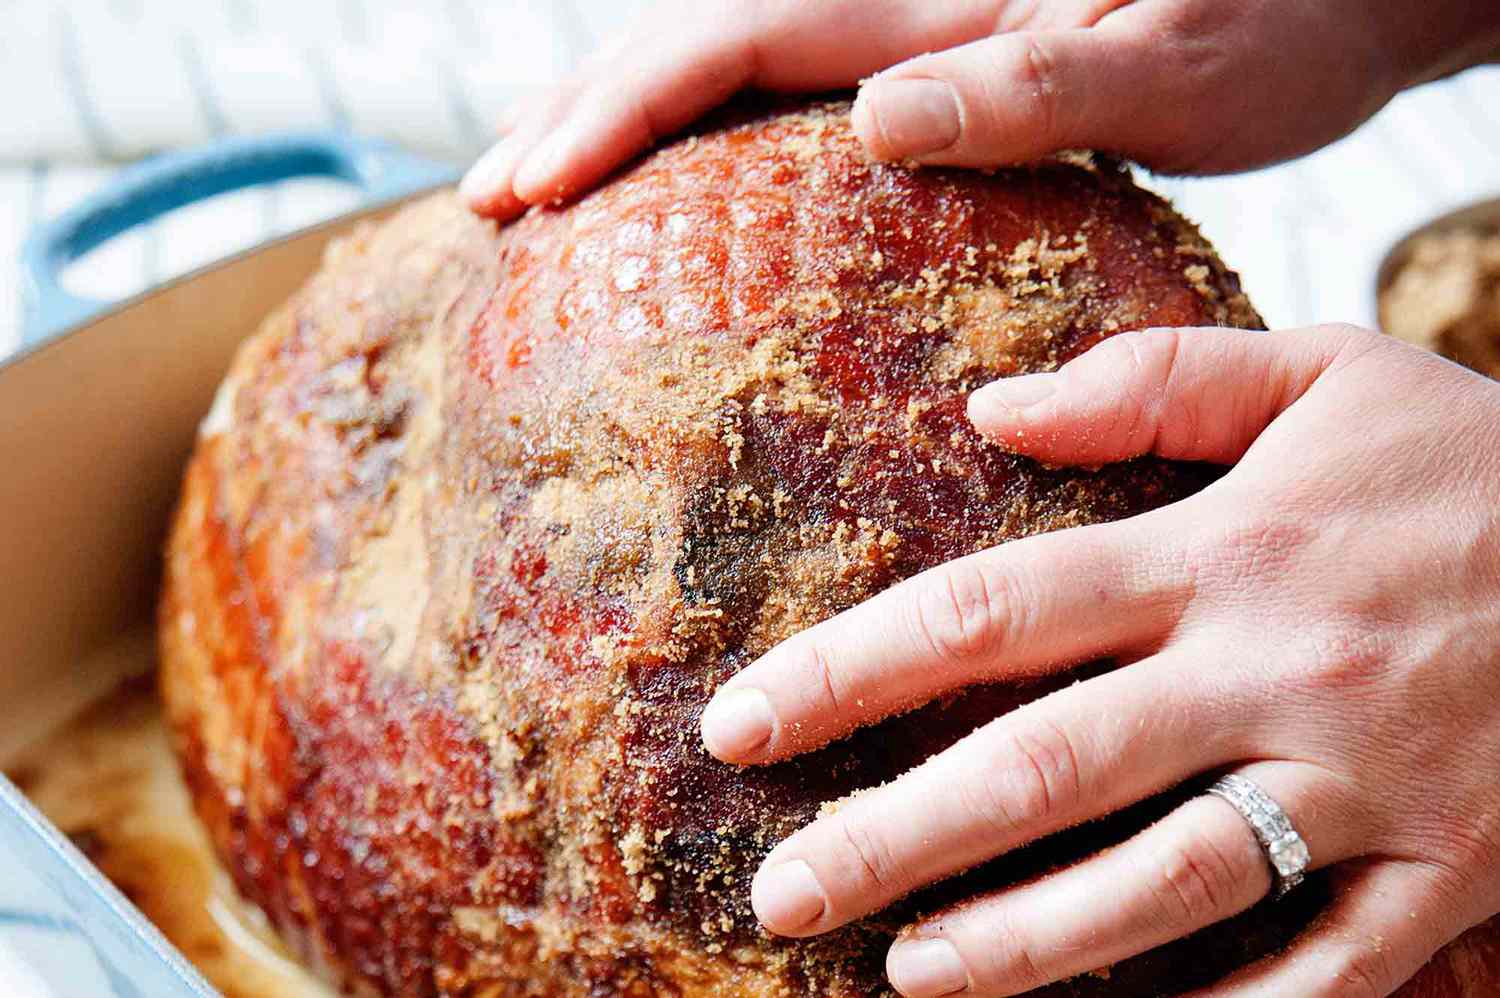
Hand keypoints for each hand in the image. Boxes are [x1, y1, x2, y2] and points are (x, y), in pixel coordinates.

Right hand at [460, 0, 1499, 219]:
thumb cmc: (1277, 27)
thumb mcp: (1174, 65)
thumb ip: (1032, 79)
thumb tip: (877, 115)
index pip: (736, 38)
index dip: (620, 107)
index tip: (528, 187)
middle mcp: (908, 0)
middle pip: (700, 37)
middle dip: (582, 115)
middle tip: (484, 203)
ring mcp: (915, 27)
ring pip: (729, 62)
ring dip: (622, 123)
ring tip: (536, 191)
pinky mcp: (935, 61)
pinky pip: (786, 95)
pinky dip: (704, 140)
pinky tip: (671, 194)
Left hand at [699, 325, 1499, 996]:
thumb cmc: (1477, 465)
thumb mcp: (1329, 373)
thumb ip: (1156, 378)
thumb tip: (990, 407)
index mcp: (1223, 551)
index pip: (993, 611)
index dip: (850, 669)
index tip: (742, 722)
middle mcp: (1274, 672)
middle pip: (1047, 766)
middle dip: (896, 836)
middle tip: (785, 889)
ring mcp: (1365, 783)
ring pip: (1167, 885)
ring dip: (1026, 942)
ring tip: (910, 973)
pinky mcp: (1449, 868)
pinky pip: (1325, 973)